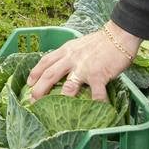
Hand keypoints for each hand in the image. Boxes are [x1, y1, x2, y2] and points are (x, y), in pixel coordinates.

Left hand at [26, 23, 141, 102]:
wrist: (119, 36)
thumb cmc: (101, 41)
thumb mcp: (79, 44)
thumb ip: (70, 54)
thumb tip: (62, 66)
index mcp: (66, 50)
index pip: (46, 61)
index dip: (35, 72)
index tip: (28, 83)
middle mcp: (72, 59)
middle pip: (50, 75)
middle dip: (39, 90)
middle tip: (33, 101)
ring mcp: (84, 68)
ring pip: (68, 87)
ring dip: (59, 100)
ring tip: (55, 112)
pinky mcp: (98, 76)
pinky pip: (96, 94)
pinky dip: (95, 105)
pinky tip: (94, 112)